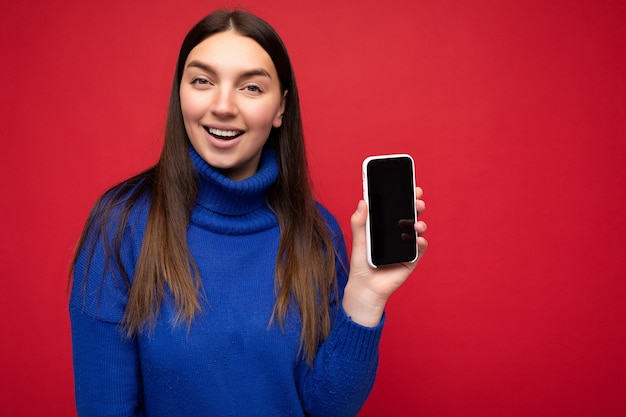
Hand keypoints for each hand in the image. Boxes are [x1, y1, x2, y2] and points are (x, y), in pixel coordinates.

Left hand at [342, 187, 427, 326]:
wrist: (365, 287)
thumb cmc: (361, 263)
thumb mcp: (358, 240)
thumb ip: (359, 222)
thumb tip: (362, 201)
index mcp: (387, 226)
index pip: (397, 206)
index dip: (405, 195)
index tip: (410, 185)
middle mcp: (399, 233)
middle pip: (411, 214)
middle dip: (416, 204)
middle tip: (417, 199)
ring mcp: (407, 246)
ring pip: (418, 229)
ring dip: (420, 222)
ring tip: (416, 222)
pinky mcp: (412, 259)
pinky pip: (420, 248)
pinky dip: (421, 242)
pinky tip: (418, 239)